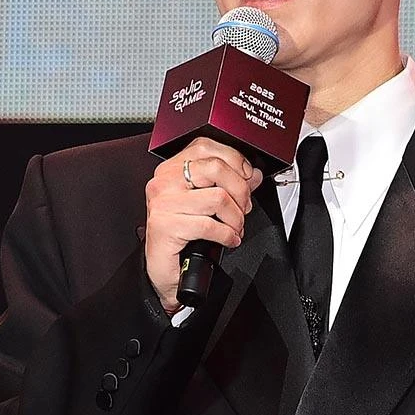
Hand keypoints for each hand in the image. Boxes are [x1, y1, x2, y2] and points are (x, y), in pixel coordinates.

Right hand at [144, 137, 262, 314]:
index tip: (246, 176)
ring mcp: (164, 203)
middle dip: (240, 190)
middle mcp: (164, 182)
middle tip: (243, 207)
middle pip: (215, 168)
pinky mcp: (166, 225)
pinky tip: (229, 239)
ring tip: (235, 227)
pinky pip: (210, 225)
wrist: (162, 267)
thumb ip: (229, 184)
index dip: (234, 159)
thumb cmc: (180, 234)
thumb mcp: (206, 204)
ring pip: (218, 198)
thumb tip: (252, 174)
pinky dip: (227, 234)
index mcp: (172, 169)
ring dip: (236, 217)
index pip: (206, 146)